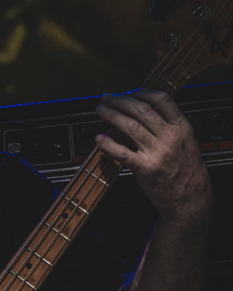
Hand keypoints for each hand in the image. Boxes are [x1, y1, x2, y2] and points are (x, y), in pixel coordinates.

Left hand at [94, 90, 211, 224]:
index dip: (142, 92)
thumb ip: (171, 127)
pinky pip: (122, 153)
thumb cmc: (187, 171)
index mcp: (182, 128)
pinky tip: (99, 137)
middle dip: (120, 100)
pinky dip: (108, 144)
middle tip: (107, 98)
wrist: (190, 199)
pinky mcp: (145, 169)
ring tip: (100, 110)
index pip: (162, 100)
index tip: (129, 91)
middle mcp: (170, 137)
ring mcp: (158, 153)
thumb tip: (149, 112)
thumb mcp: (188, 142)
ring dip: (111, 115)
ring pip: (130, 126)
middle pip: (141, 110)